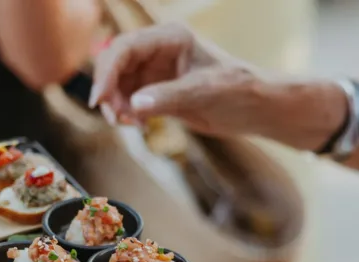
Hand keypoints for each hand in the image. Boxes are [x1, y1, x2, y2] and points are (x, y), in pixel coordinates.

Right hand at [90, 23, 346, 150]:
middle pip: (116, 64)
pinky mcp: (159, 92)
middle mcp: (159, 51)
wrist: (258, 109)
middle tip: (115, 119)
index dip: (107, 71)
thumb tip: (134, 106)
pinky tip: (139, 125)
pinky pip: (131, 99)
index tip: (100, 99)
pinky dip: (128, 113)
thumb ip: (168, 98)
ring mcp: (157, 71)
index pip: (125, 48)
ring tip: (132, 125)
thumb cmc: (240, 91)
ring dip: (117, 105)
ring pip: (120, 84)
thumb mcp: (204, 93)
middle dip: (110, 91)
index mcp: (171, 37)